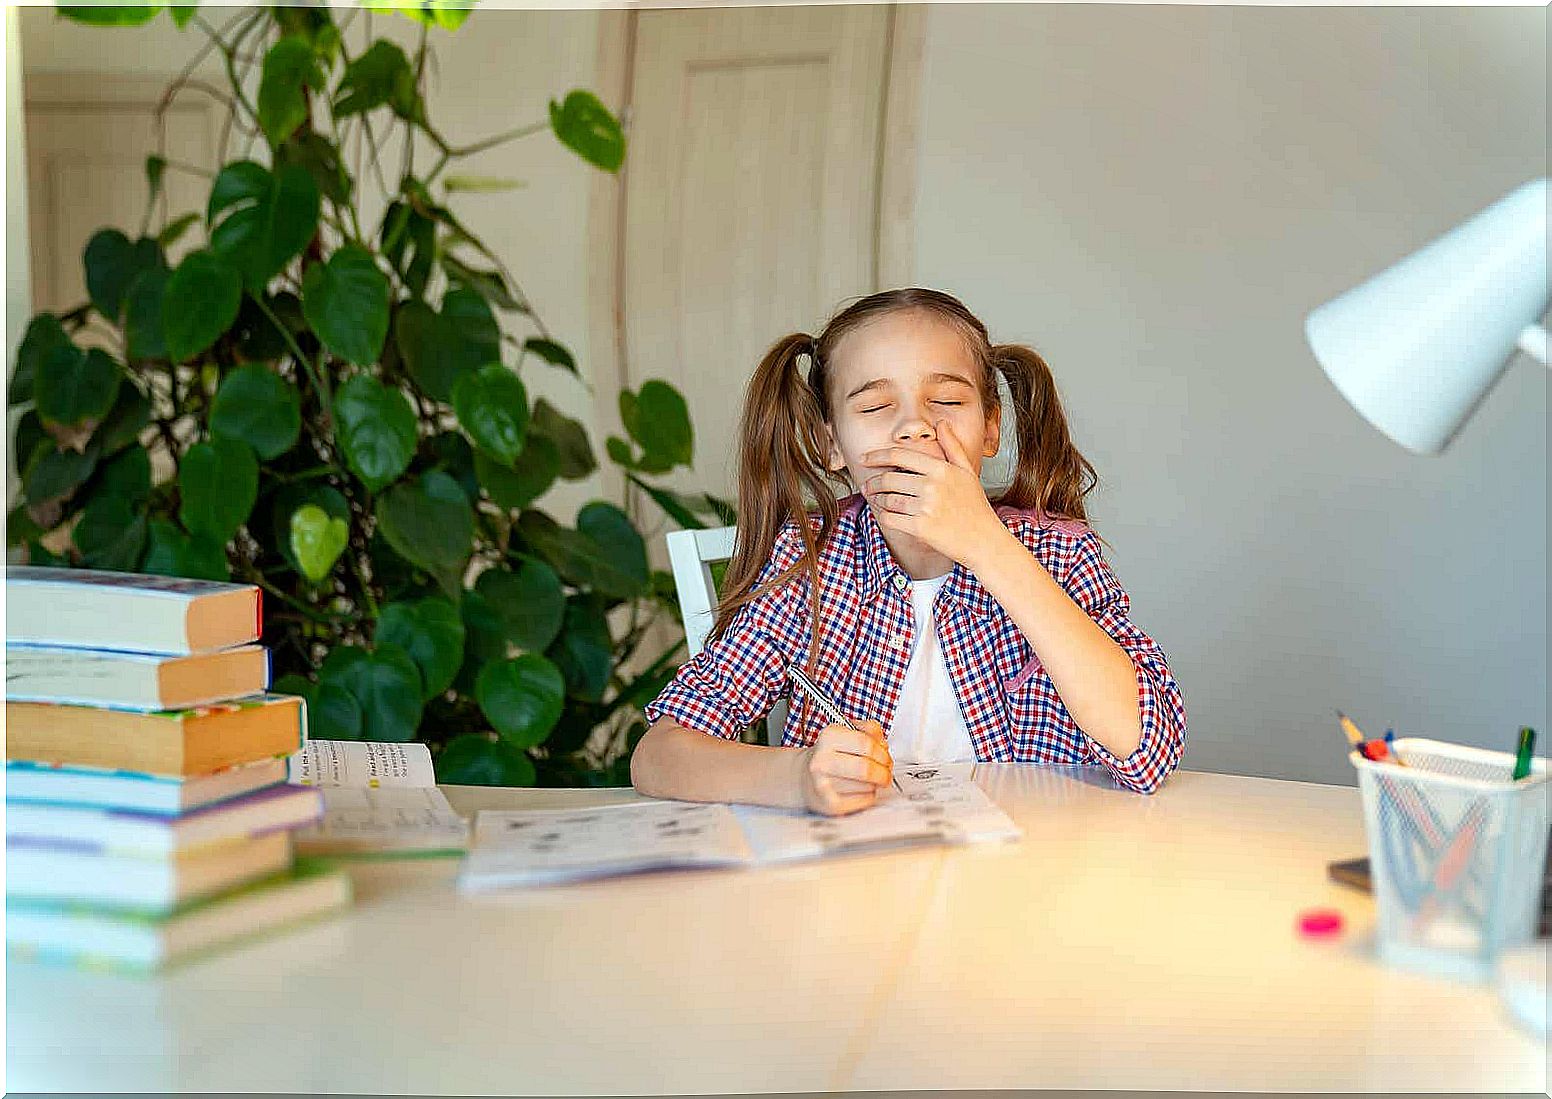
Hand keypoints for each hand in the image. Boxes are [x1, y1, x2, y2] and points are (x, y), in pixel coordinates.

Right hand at [799, 719, 892, 815]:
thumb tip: (884, 746)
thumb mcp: (846, 732)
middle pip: (866, 769)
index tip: (885, 756)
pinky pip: (865, 800)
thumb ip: (869, 731)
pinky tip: (860, 789)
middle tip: (886, 772)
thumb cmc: (830, 755)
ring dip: (876, 783)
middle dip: (884, 772)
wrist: (805, 777)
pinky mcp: (831, 805)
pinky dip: (869, 795)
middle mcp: (822, 761)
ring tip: (868, 779)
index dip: (882, 752)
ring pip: (868, 786)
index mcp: (828, 738)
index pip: (866, 744)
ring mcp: (824, 785)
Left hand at [860, 421, 1004, 567]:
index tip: (865, 459)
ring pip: (887, 499)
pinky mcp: (920, 528)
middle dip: (873, 482)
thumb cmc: (975, 507)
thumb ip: (952, 446)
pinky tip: (885, 515)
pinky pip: (890, 519)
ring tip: (875, 500)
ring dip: (877, 500)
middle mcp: (932, 486)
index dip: (877, 455)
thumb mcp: (967, 472)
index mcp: (941, 469)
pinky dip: (883, 517)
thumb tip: (942, 423)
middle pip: (889, 478)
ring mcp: (926, 507)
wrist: (983, 541)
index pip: (900, 455)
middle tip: (867, 485)